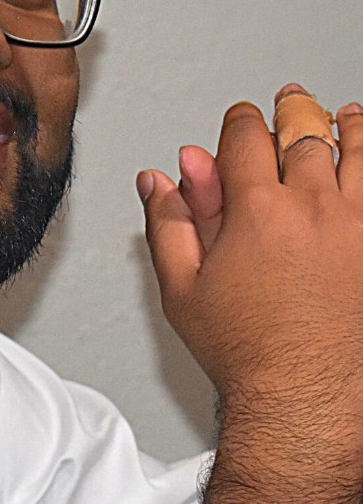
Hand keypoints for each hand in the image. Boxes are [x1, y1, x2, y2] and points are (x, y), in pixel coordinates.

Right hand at [137, 85, 362, 503]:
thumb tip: (161, 180)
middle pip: (305, 134)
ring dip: (348, 125)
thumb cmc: (246, 351)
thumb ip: (170, 224)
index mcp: (256, 211)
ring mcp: (360, 227)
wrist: (305, 400)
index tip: (240, 120)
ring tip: (344, 115)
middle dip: (293, 113)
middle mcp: (314, 209)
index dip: (239, 123)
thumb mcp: (182, 287)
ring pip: (361, 150)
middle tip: (291, 103)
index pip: (246, 140)